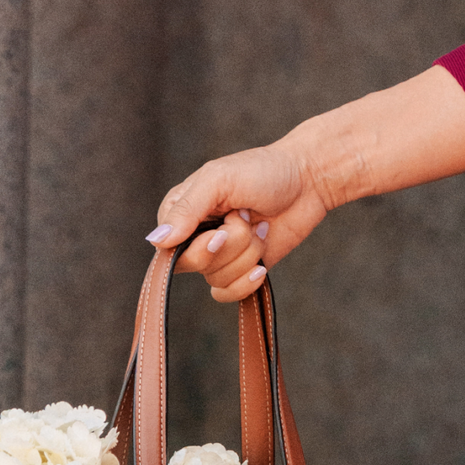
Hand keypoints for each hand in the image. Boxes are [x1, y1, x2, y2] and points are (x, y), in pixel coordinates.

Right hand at [147, 139, 328, 302]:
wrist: (308, 181)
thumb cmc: (263, 171)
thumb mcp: (219, 179)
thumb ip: (186, 209)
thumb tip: (156, 241)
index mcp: (180, 211)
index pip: (167, 247)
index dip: (197, 244)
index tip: (221, 227)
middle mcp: (195, 235)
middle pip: (194, 264)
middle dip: (230, 243)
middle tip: (245, 218)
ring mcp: (219, 254)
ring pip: (217, 278)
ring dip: (248, 253)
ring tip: (260, 226)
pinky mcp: (242, 268)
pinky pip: (228, 294)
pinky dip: (246, 283)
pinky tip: (261, 266)